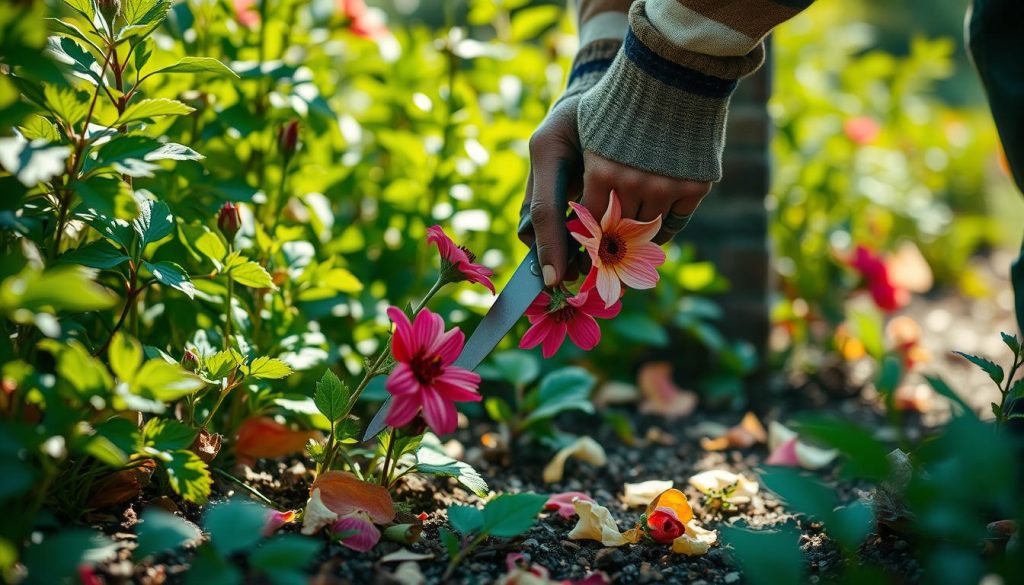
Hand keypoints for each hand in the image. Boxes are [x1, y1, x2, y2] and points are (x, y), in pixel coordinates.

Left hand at [520, 102, 711, 286]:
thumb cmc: (599, 112)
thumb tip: (526, 240)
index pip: (581, 226)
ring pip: (641, 236)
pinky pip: (671, 227)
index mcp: (598, 168)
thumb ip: (541, 192)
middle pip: (610, 236)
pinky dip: (658, 228)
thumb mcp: (553, 140)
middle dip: (598, 247)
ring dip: (629, 236)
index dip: (564, 253)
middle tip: (590, 258)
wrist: (664, 75)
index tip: (554, 281)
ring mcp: (667, 184)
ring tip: (621, 218)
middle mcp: (634, 179)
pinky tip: (647, 211)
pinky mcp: (696, 186)